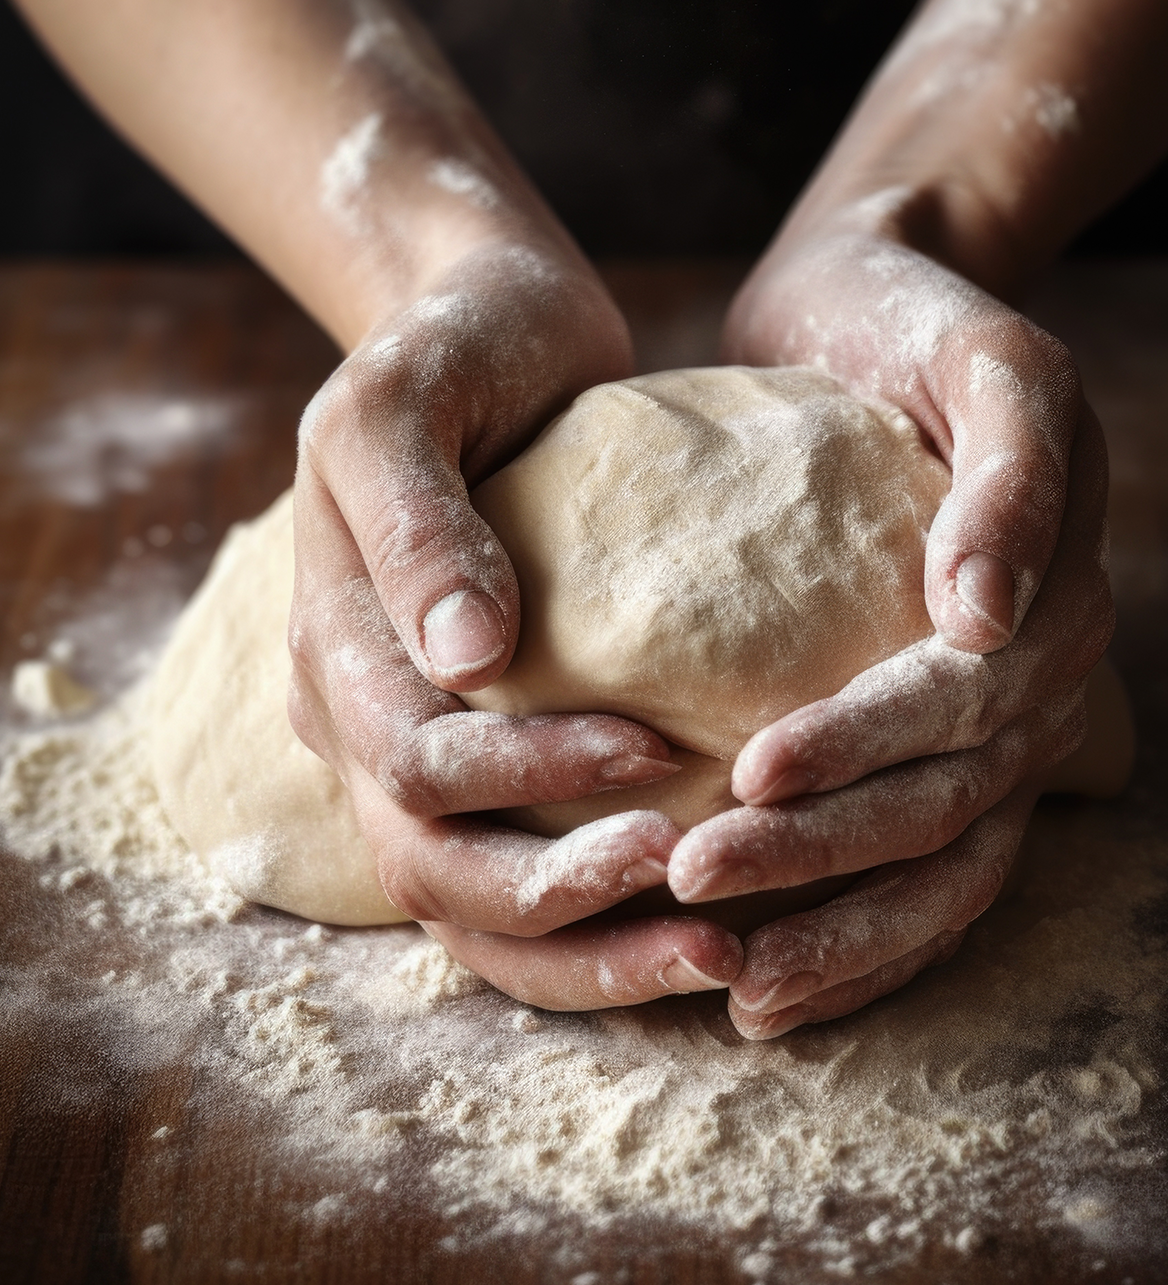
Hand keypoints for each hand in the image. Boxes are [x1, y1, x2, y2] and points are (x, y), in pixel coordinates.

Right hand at [288, 239, 743, 1007]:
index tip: (656, 755)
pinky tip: (702, 919)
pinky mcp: (494, 746)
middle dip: (564, 910)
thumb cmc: (453, 346)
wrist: (486, 327)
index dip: (527, 780)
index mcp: (334, 646)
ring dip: (588, 952)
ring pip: (476, 908)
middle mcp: (363, 719)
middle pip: (438, 872)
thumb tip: (466, 657)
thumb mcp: (408, 397)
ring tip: (716, 957)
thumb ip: (418, 519)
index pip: (414, 764)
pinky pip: (527, 866)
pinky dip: (601, 919)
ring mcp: (421, 743)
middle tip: (704, 918)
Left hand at [665, 223, 1112, 1036]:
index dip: (859, 751)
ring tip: (738, 993)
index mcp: (1060, 604)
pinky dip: (859, 930)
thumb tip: (986, 619)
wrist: (884, 301)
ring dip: (844, 936)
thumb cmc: (926, 324)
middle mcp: (1039, 681)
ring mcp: (993, 722)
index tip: (746, 780)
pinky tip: (773, 978)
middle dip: (821, 863)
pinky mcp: (932, 735)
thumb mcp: (994, 363)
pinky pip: (919, 863)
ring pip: (940, 869)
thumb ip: (1012, 478)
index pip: (957, 708)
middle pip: (941, 808)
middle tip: (691, 883)